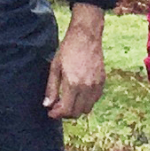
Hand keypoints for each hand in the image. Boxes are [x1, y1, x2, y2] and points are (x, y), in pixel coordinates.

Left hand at [44, 3, 106, 119]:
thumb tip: (47, 104)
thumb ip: (51, 88)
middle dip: (66, 114)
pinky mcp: (102, 81)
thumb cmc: (68, 49)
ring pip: (87, 108)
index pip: (66, 110)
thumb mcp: (55, 67)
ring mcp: (96, 85)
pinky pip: (95, 99)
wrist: (86, 36)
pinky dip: (86, 102)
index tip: (51, 112)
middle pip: (77, 112)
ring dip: (76, 109)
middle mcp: (86, 87)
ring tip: (67, 101)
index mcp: (73, 83)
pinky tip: (78, 94)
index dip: (57, 114)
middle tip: (57, 107)